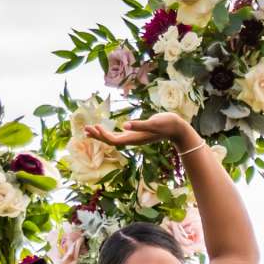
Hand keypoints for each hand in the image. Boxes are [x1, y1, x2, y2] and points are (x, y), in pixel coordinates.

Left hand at [85, 113, 200, 151]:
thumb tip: (124, 126)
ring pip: (114, 139)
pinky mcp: (137, 133)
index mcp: (135, 138)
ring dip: (102, 135)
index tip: (96, 126)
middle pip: (111, 141)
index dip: (103, 136)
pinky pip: (120, 135)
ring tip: (90, 129)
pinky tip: (107, 128)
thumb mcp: (154, 123)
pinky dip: (110, 132)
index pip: (114, 141)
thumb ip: (140, 125)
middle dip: (98, 136)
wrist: (178, 128)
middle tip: (85, 129)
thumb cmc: (167, 124)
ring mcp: (134, 137)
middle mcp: (133, 139)